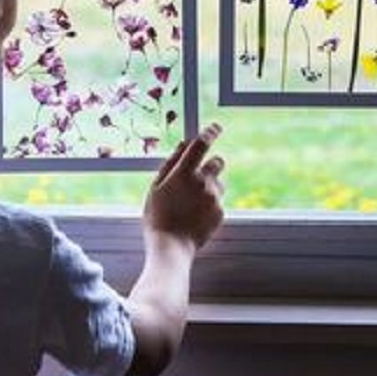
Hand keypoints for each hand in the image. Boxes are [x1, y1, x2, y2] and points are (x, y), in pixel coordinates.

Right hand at [143, 123, 224, 250]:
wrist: (170, 247)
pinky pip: (218, 201)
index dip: (210, 132)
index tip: (215, 128)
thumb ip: (171, 163)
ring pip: (218, 183)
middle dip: (211, 164)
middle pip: (218, 162)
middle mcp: (202, 182)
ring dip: (210, 186)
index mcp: (184, 173)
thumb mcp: (156, 187)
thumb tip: (183, 145)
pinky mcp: (220, 212)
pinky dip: (210, 204)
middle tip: (197, 174)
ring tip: (192, 202)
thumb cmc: (158, 216)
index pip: (201, 144)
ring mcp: (214, 198)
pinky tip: (195, 215)